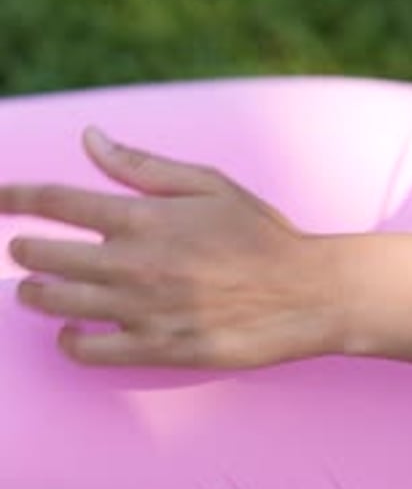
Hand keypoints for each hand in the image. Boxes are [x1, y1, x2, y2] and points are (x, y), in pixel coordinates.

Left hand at [1, 129, 336, 368]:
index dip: (15, 197)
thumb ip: (143, 164)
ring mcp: (142, 310)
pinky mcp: (156, 348)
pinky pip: (90, 351)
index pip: (57, 201)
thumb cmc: (261, 233)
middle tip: (21, 252)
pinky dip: (69, 342)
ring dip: (34, 295)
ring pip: (58, 303)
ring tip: (31, 291)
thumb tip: (90, 138)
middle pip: (46, 255)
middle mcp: (133, 263)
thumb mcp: (208, 184)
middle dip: (23, 251)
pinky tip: (69, 334)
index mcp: (143, 216)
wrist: (304, 293)